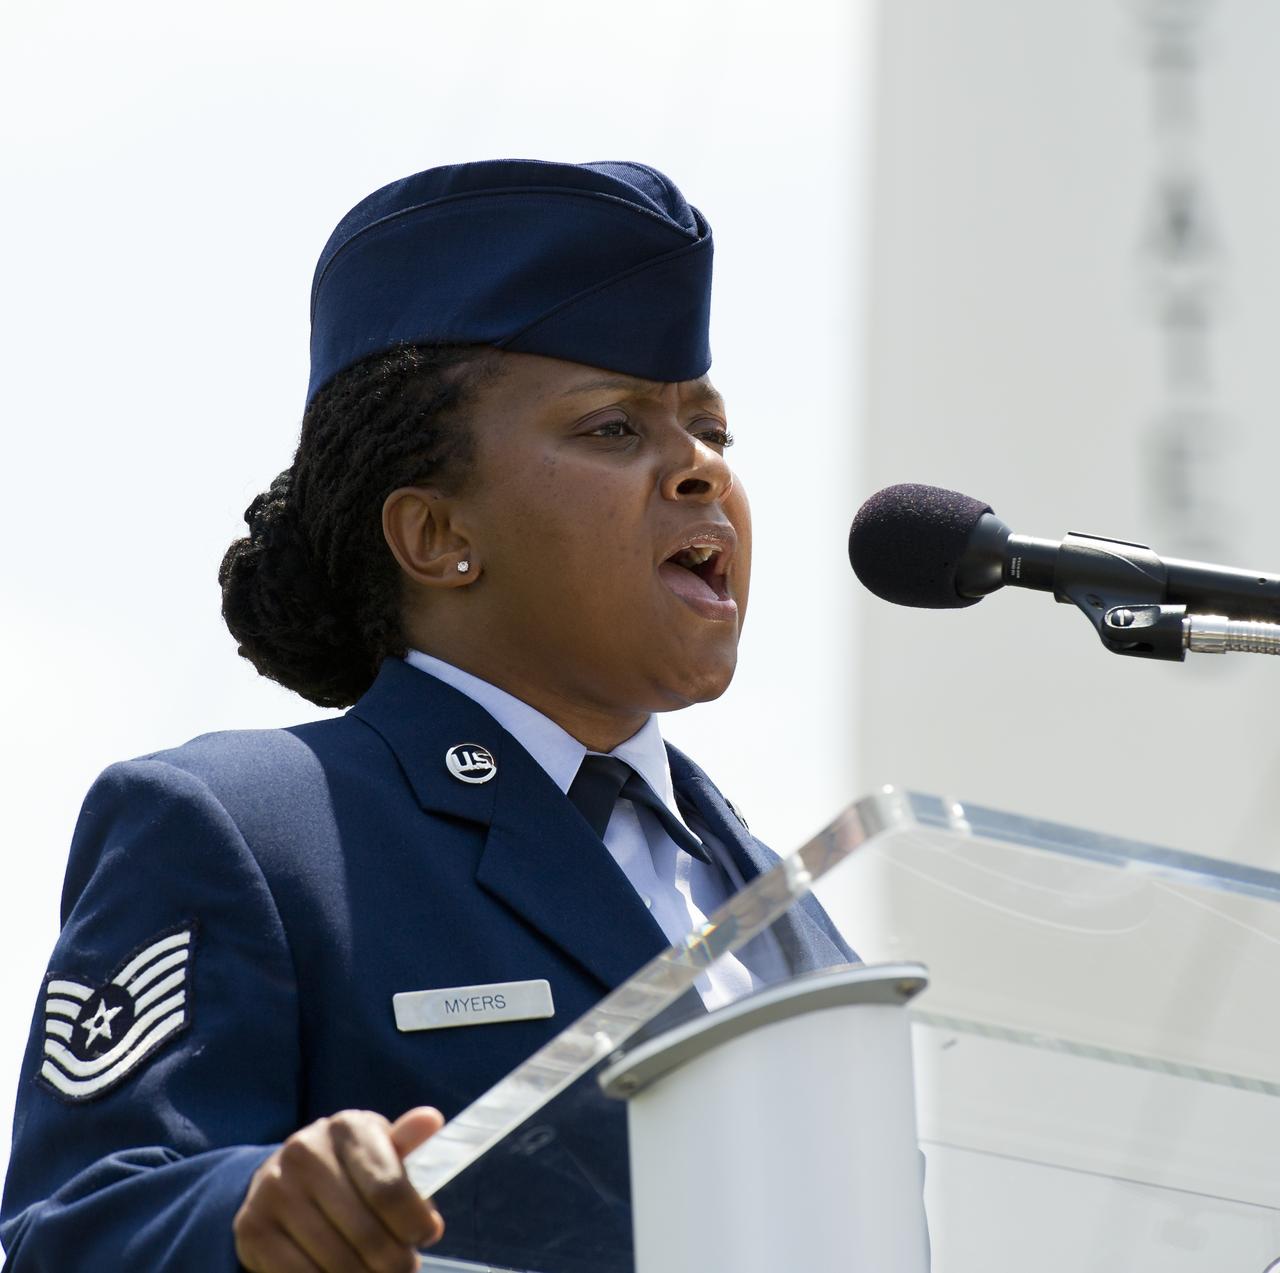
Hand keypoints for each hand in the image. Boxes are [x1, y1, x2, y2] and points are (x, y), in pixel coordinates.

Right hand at [234, 1106, 445, 1271]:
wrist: (282, 1179)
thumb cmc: (349, 1169)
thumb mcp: (379, 1148)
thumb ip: (407, 1145)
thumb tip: (431, 1120)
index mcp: (347, 1127)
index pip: (389, 1189)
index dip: (415, 1223)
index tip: (428, 1236)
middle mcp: (306, 1152)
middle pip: (366, 1234)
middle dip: (396, 1262)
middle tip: (406, 1267)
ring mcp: (275, 1191)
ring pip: (336, 1263)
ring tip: (377, 1272)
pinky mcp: (253, 1230)